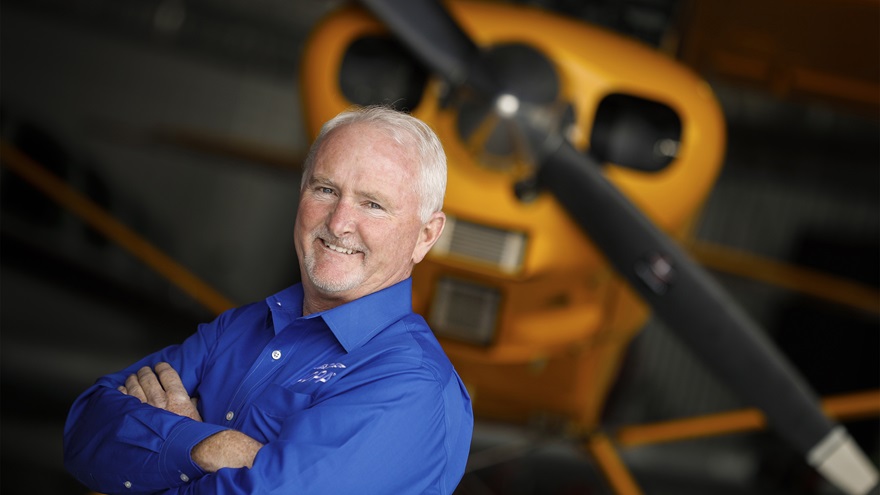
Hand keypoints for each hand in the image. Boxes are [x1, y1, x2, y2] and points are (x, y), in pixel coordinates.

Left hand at [119, 362, 262, 471]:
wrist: (180, 455)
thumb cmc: (190, 438)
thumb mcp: (196, 417)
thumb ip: (192, 404)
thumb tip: (193, 398)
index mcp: (178, 397)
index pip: (167, 374)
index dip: (162, 367)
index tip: (159, 366)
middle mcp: (160, 400)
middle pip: (149, 378)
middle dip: (145, 372)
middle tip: (144, 371)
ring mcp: (145, 409)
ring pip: (134, 386)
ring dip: (133, 379)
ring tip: (132, 378)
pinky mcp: (133, 419)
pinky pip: (124, 399)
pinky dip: (122, 392)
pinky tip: (122, 390)